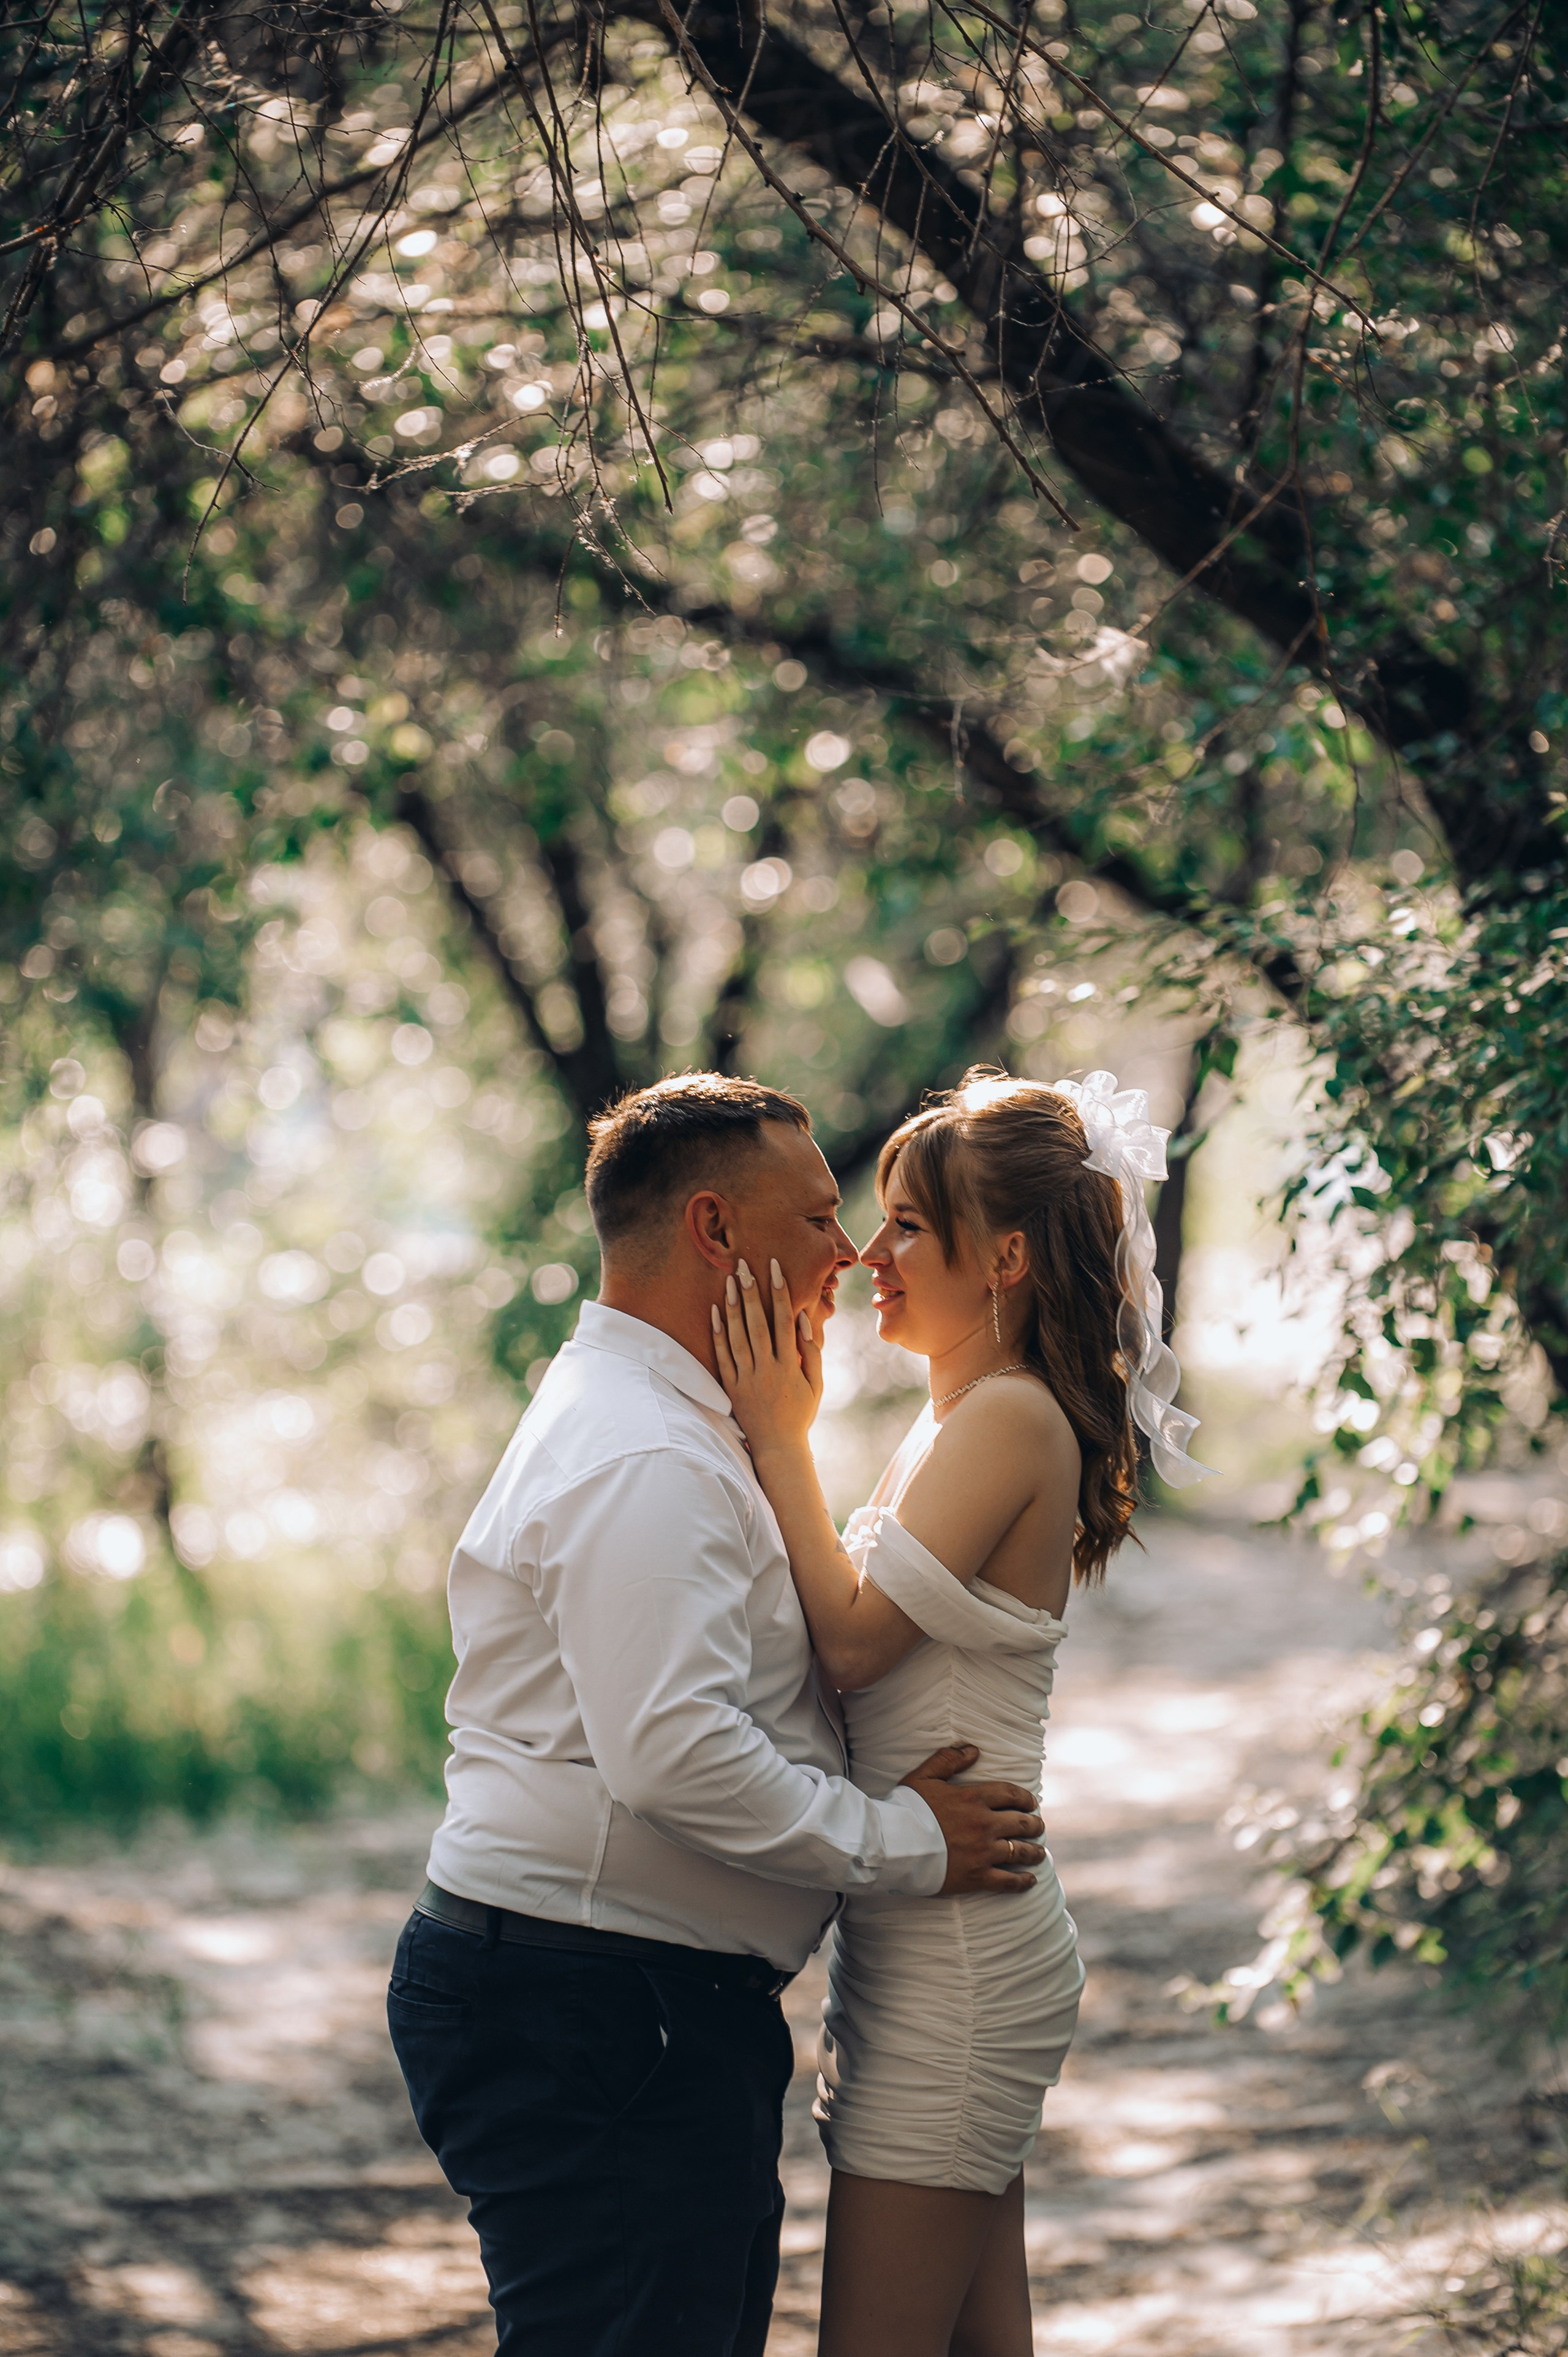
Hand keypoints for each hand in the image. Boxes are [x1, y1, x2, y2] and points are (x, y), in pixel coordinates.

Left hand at [712, 1255, 822, 1452]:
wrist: (778, 1447)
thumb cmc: (801, 1413)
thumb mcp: (816, 1383)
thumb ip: (811, 1351)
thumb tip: (803, 1319)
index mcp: (790, 1365)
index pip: (784, 1320)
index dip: (779, 1292)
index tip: (774, 1268)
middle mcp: (767, 1368)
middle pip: (757, 1323)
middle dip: (751, 1291)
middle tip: (744, 1265)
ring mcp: (747, 1377)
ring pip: (737, 1336)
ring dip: (733, 1306)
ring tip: (730, 1281)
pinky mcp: (731, 1387)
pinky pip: (722, 1356)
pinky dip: (718, 1334)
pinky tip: (715, 1312)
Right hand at [898, 1744, 1043, 1895]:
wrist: (895, 1845)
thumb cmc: (907, 1809)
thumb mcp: (924, 1776)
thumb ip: (948, 1759)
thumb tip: (973, 1750)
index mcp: (973, 1798)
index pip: (1011, 1795)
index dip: (1025, 1799)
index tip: (1031, 1803)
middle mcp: (984, 1824)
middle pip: (1021, 1823)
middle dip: (1034, 1824)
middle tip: (1038, 1826)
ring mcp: (983, 1852)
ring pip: (1020, 1851)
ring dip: (1034, 1851)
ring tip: (1040, 1852)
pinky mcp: (978, 1876)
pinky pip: (1008, 1881)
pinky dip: (1022, 1881)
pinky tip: (1031, 1880)